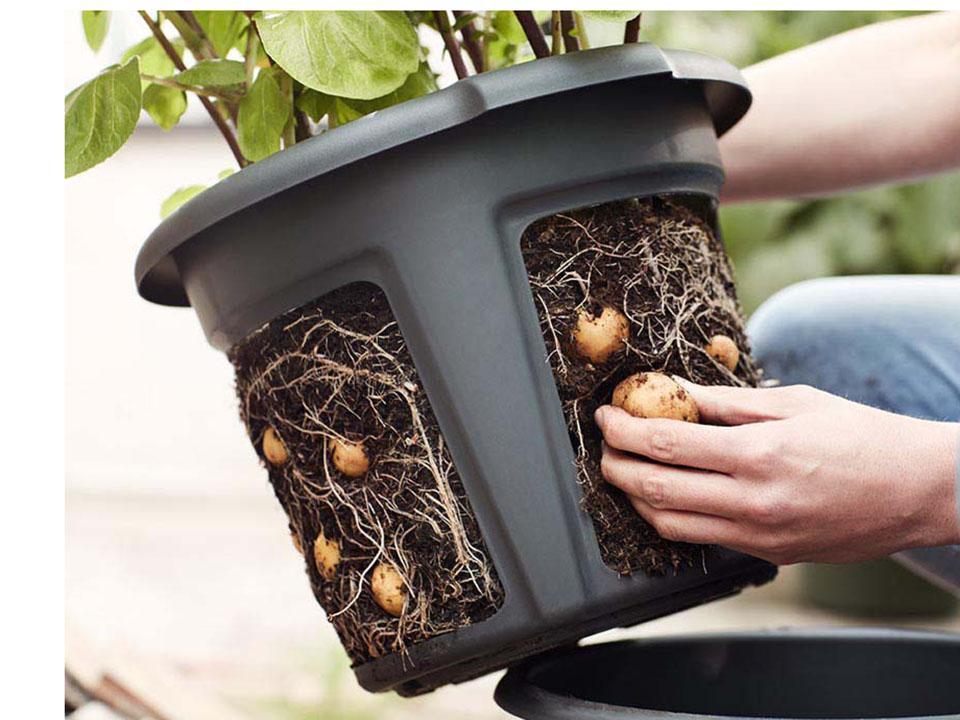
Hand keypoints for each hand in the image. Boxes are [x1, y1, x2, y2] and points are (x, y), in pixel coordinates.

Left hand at [594, 381, 959, 564]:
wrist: (918, 490)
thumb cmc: (861, 436)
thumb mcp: (791, 402)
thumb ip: (724, 401)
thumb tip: (671, 390)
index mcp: (759, 454)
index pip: (664, 444)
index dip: (623, 430)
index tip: (606, 416)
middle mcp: (753, 502)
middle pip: (654, 489)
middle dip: (614, 466)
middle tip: (604, 446)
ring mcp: (759, 535)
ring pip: (668, 524)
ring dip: (634, 497)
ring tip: (626, 470)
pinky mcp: (766, 554)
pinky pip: (700, 540)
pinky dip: (669, 518)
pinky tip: (664, 495)